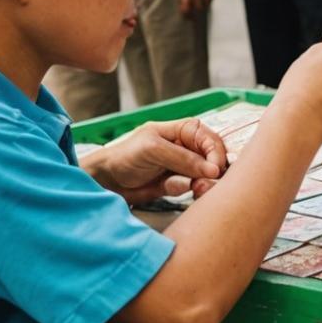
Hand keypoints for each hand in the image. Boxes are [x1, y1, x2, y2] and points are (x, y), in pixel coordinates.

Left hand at [86, 118, 227, 203]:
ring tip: (198, 190)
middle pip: (213, 157)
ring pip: (206, 175)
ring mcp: (183, 167)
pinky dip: (193, 191)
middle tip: (206, 184)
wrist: (105, 182)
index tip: (215, 169)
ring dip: (205, 183)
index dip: (215, 152)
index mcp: (182, 131)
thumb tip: (213, 170)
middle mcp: (186, 148)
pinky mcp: (177, 185)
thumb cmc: (125, 156)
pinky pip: (194, 188)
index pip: (209, 138)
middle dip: (213, 171)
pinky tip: (187, 191)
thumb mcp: (153, 149)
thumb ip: (183, 158)